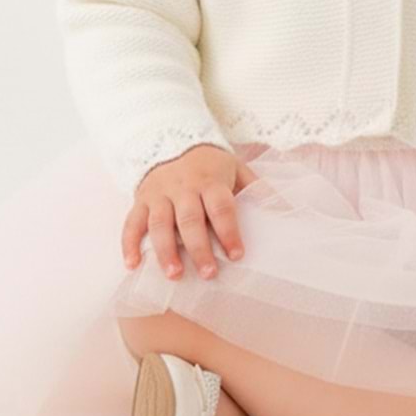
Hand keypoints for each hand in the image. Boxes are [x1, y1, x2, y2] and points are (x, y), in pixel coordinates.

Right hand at [123, 145, 259, 280]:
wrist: (172, 140)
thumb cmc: (210, 166)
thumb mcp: (236, 169)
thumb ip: (257, 189)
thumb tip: (287, 210)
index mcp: (209, 180)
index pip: (221, 207)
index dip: (229, 231)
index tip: (237, 255)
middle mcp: (182, 187)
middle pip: (190, 219)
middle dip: (199, 247)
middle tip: (209, 273)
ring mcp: (159, 194)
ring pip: (159, 223)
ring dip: (165, 250)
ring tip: (174, 275)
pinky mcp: (140, 199)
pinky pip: (131, 222)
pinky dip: (129, 244)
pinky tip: (133, 265)